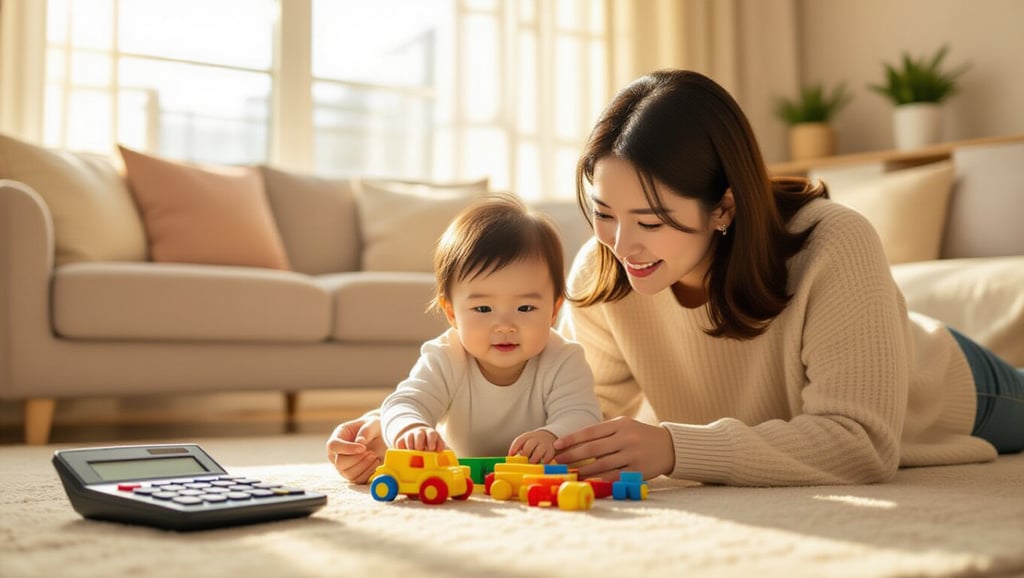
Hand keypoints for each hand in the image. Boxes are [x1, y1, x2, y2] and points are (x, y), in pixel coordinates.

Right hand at [325, 415, 384, 483]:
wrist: (381, 437)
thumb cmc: (374, 427)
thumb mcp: (372, 423)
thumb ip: (366, 430)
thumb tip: (360, 442)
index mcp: (338, 437)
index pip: (333, 445)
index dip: (347, 448)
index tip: (363, 447)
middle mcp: (337, 453)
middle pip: (340, 463)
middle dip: (358, 459)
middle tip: (371, 452)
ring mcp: (343, 466)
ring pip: (348, 474)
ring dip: (364, 466)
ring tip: (374, 456)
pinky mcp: (353, 475)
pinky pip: (358, 480)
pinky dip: (369, 473)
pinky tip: (376, 462)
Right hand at [395, 425, 445, 451]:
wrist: (417, 435)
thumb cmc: (430, 444)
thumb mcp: (437, 445)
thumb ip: (441, 451)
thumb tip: (447, 461)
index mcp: (431, 434)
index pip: (432, 434)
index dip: (432, 441)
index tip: (432, 448)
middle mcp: (420, 432)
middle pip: (419, 435)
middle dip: (420, 443)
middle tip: (421, 450)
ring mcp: (410, 435)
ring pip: (409, 438)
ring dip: (411, 446)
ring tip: (413, 454)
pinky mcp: (401, 440)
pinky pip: (400, 443)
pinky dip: (402, 449)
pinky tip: (405, 455)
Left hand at [508, 429, 557, 463]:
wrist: (548, 437)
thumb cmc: (532, 443)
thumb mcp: (525, 441)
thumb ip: (517, 448)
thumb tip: (509, 460)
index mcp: (527, 436)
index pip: (519, 441)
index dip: (514, 448)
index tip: (510, 455)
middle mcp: (536, 439)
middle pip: (529, 446)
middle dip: (525, 454)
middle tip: (522, 462)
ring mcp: (544, 445)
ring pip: (538, 452)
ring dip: (533, 460)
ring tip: (530, 465)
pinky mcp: (551, 451)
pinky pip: (547, 458)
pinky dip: (542, 463)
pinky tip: (539, 466)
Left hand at [552, 416, 674, 479]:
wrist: (669, 446)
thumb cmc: (640, 435)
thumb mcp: (624, 426)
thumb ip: (604, 433)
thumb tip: (575, 444)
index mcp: (620, 424)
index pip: (590, 431)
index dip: (571, 439)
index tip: (557, 445)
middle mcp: (626, 438)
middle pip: (593, 449)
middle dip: (572, 455)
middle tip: (558, 461)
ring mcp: (632, 455)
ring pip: (601, 464)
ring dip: (583, 470)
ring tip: (571, 473)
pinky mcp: (638, 471)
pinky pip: (614, 476)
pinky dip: (599, 479)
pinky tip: (588, 480)